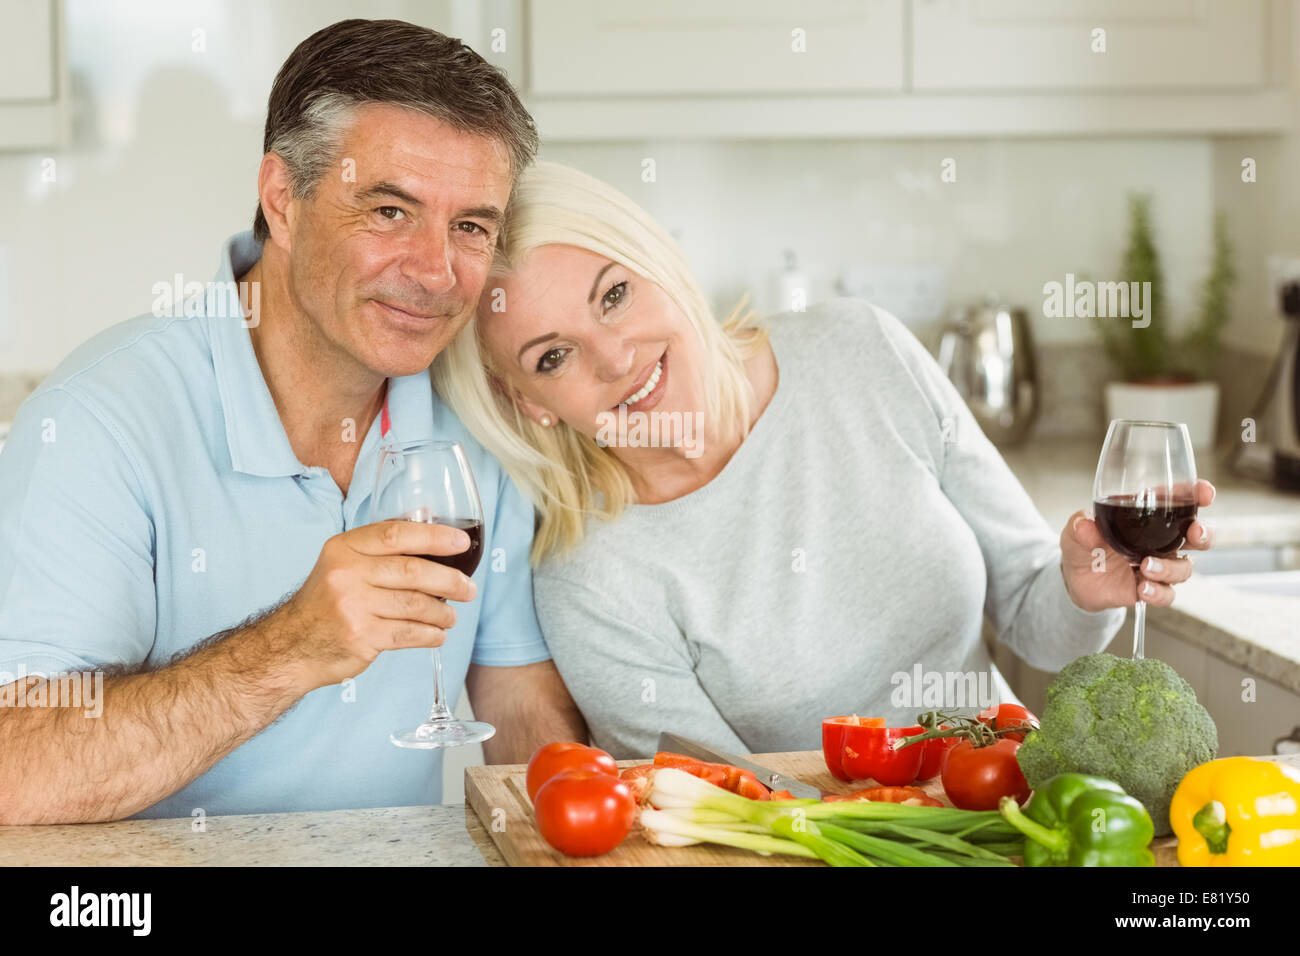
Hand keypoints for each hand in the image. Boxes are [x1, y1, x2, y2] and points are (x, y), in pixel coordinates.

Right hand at [273, 519, 477, 688]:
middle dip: (450, 580)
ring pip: (415, 605)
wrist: (291, 646)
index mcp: (344, 548)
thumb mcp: (341, 562)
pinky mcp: (361, 637)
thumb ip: (380, 545)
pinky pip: (409, 633)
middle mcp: (345, 574)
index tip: (461, 542)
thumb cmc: (326, 601)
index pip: (395, 534)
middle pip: (412, 571)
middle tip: (468, 589)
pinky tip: (437, 634)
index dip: (434, 537)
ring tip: (451, 615)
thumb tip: (429, 520)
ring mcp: (352, 607)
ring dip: (442, 612)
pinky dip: (430, 635)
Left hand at [1060, 479, 1215, 611]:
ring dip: (1170, 568)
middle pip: (1199, 537)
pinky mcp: (1151, 589)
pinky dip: (1158, 593)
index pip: (1179, 502)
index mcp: (1148, 516)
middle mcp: (1161, 541)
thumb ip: (1081, 525)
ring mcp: (1159, 565)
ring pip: (1184, 568)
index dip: (1196, 495)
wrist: (1074, 578)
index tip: (1205, 493)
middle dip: (1204, 534)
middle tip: (1194, 533)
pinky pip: (1166, 594)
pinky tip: (1143, 588)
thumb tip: (1084, 526)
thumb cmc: (1083, 543)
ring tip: (1146, 566)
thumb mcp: (1076, 529)